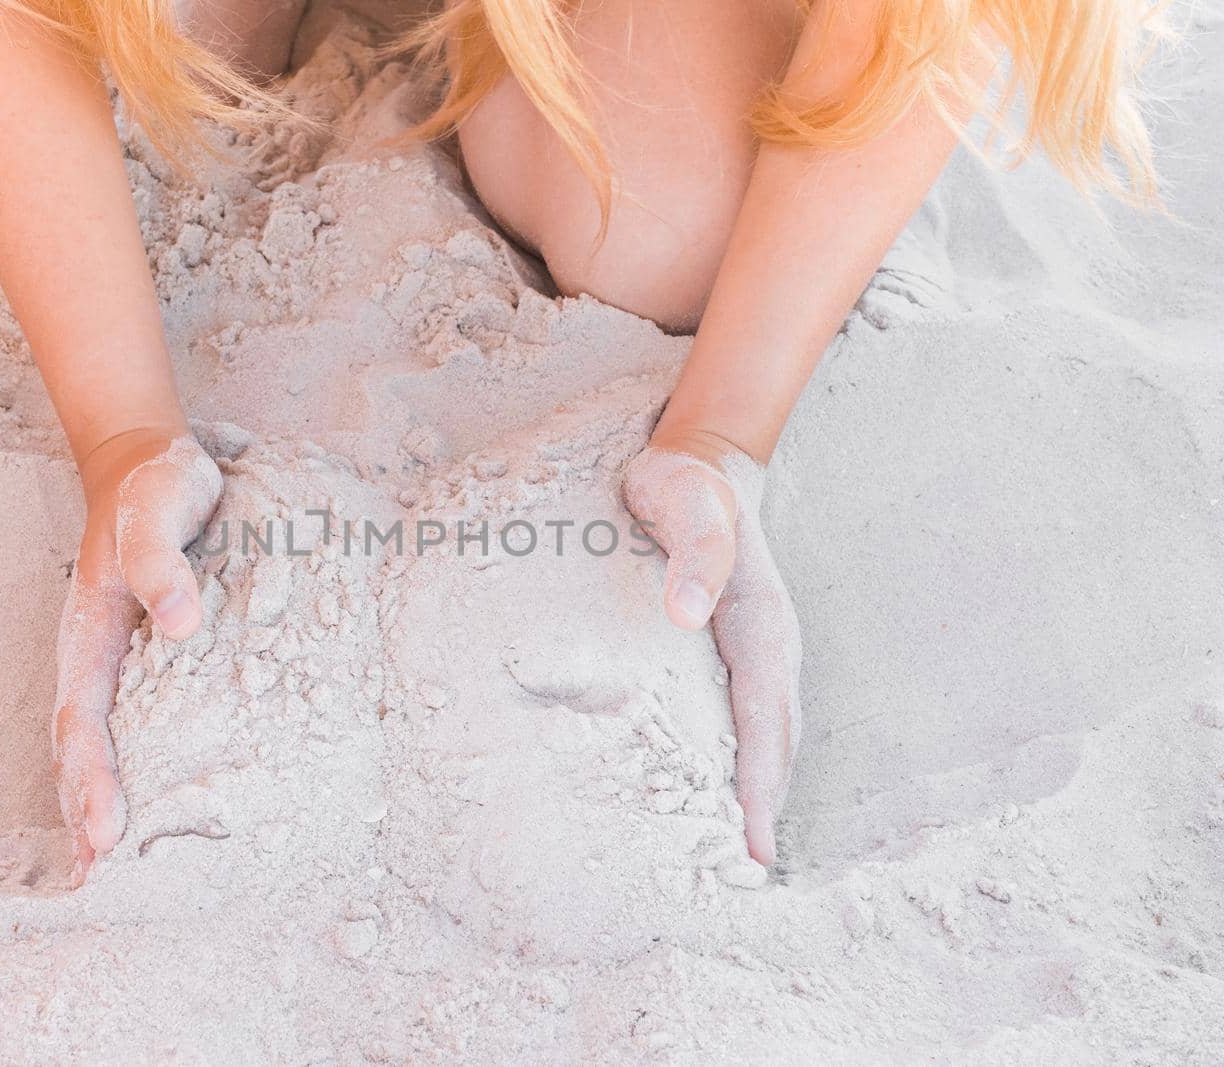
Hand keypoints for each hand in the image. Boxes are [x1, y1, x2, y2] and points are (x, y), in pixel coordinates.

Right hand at [53, 429, 222, 883]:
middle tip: (102, 880)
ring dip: (100, 803)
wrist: (152, 465)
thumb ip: (164, 561)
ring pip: (104, 744)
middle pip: (80, 747)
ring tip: (111, 874)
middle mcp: (96, 656)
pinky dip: (138, 771)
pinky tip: (153, 810)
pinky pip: (138, 724)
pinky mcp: (150, 663)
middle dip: (86, 812)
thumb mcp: (160, 506)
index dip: (92, 776)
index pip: (84, 716)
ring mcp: (120, 663)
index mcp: (90, 629)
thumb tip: (186, 625)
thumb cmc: (157, 486)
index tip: (108, 830)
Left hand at [622, 430, 800, 864]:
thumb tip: (687, 615)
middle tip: (740, 880)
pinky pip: (740, 721)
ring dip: (752, 794)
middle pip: (772, 745)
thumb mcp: (689, 506)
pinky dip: (735, 765)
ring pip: (762, 739)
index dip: (757, 788)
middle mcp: (770, 649)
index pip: (764, 724)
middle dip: (761, 810)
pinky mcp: (731, 654)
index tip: (752, 849)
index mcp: (764, 628)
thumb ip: (694, 554)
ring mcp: (755, 654)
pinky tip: (708, 795)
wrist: (698, 463)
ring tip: (729, 858)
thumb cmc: (687, 486)